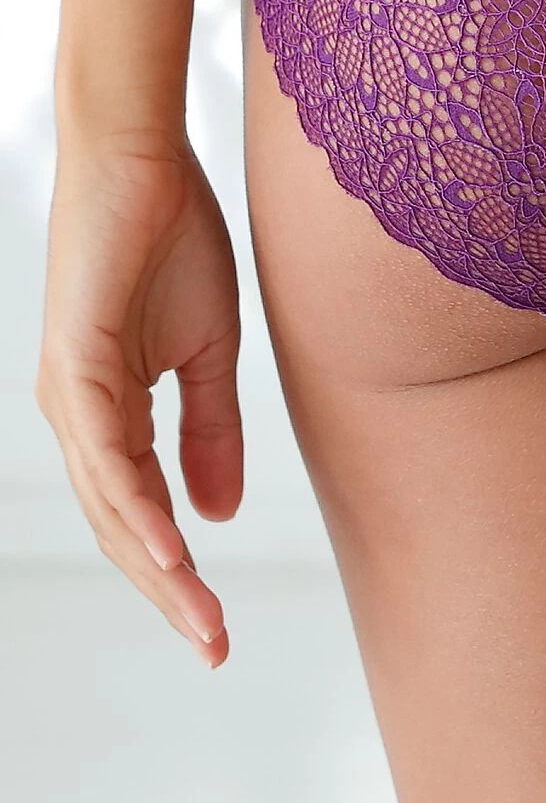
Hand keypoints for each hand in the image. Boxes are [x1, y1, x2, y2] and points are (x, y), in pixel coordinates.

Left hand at [36, 130, 242, 665]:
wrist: (142, 156)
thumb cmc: (171, 237)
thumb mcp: (211, 348)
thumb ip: (212, 429)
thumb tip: (218, 516)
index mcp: (108, 411)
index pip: (143, 512)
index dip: (178, 573)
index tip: (218, 628)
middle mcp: (77, 414)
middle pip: (120, 526)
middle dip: (166, 592)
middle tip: (211, 646)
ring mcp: (70, 391)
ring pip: (107, 502)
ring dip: (153, 564)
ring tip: (195, 613)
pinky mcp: (74, 362)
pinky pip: (106, 452)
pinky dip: (137, 503)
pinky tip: (171, 543)